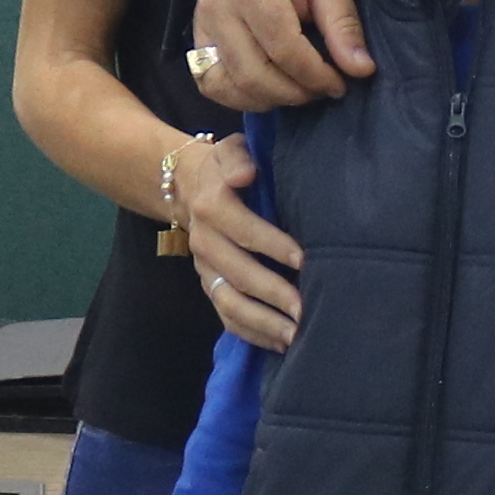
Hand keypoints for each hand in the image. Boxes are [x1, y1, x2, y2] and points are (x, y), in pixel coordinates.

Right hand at [183, 133, 302, 350]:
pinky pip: (226, 316)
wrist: (187, 187)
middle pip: (237, 273)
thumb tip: (246, 174)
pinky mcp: (211, 286)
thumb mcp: (231, 150)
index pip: (243, 228)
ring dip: (262, 322)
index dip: (272, 244)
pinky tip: (280, 344)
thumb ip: (238, 158)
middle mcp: (204, 241)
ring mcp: (205, 269)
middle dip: (273, 293)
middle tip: (307, 309)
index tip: (305, 258)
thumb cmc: (228, 166)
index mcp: (212, 206)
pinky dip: (251, 333)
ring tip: (296, 335)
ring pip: (229, 302)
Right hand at [193, 0, 370, 109]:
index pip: (284, 50)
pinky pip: (210, 84)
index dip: (315, 76)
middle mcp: (217, 10)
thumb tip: (362, 70)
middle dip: (295, 93)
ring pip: (228, 86)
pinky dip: (240, 97)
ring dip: (268, 99)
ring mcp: (201, 27)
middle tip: (323, 90)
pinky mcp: (196, 40)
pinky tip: (270, 91)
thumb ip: (344, 26)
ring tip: (300, 91)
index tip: (340, 85)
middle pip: (253, 74)